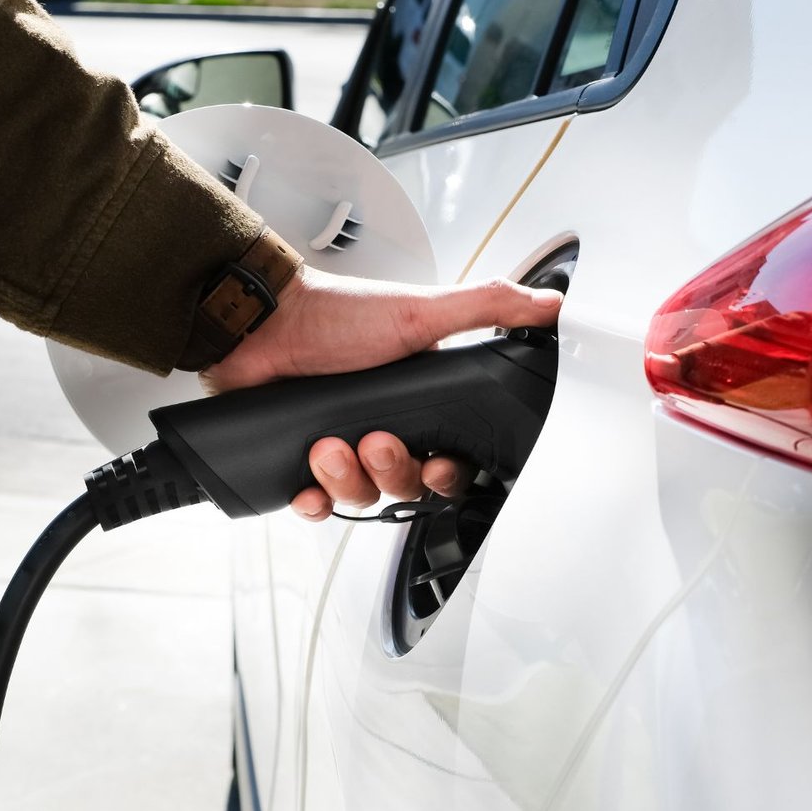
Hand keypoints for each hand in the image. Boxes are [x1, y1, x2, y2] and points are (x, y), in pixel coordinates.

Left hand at [199, 266, 562, 519]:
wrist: (262, 322)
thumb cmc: (336, 314)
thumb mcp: (421, 310)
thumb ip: (487, 308)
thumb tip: (548, 304)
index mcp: (418, 403)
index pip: (450, 461)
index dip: (448, 474)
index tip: (438, 464)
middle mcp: (383, 428)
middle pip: (407, 486)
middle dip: (393, 470)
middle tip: (374, 441)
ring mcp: (340, 447)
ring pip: (360, 497)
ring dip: (347, 478)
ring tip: (328, 444)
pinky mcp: (299, 461)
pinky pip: (316, 506)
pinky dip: (313, 503)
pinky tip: (306, 488)